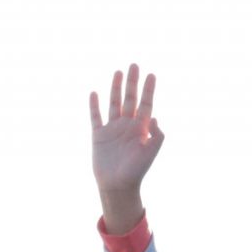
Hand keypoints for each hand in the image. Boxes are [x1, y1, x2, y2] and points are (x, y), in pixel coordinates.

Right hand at [89, 64, 162, 232]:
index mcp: (141, 129)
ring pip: (114, 103)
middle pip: (130, 99)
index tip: (151, 74)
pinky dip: (94, 105)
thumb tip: (155, 118)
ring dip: (116, 88)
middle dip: (132, 82)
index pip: (146, 104)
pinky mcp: (98, 136)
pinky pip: (96, 117)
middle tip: (134, 65)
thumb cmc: (136, 172)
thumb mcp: (150, 154)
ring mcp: (112, 129)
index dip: (148, 90)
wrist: (117, 186)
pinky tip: (94, 93)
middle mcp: (127, 126)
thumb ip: (157, 137)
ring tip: (118, 72)